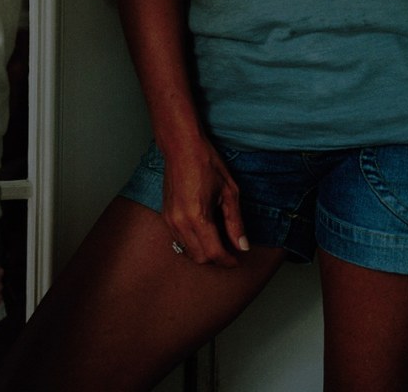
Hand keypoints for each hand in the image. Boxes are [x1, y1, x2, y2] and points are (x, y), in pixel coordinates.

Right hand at [161, 136, 249, 266]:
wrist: (181, 147)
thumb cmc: (206, 163)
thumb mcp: (229, 191)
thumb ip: (235, 222)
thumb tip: (242, 246)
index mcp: (197, 216)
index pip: (213, 252)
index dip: (228, 260)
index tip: (237, 260)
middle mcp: (180, 222)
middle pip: (199, 257)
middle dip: (217, 259)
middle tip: (231, 251)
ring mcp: (169, 220)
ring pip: (188, 252)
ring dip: (204, 252)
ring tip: (219, 240)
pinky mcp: (165, 216)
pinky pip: (179, 240)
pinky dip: (193, 243)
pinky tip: (205, 231)